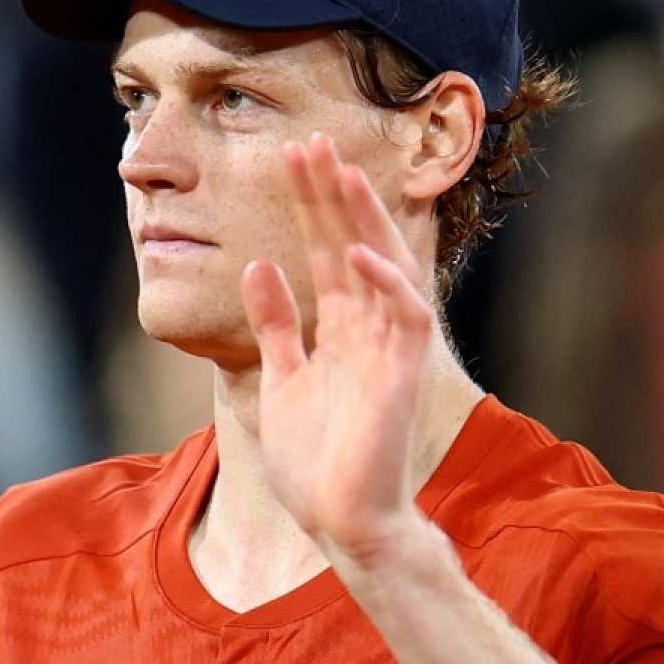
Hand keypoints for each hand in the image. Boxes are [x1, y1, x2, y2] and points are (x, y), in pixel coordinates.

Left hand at [239, 132, 434, 559]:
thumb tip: (259, 265)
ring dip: (360, 219)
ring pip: (382, 265)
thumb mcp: (280, 380)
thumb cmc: (316, 462)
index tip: (293, 157)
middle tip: (311, 142)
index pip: (325, 250)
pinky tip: (354, 251)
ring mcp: (389, 347)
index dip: (310, 205)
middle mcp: (368, 328)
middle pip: (350, 244)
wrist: (343, 521)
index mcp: (340, 329)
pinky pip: (404, 314)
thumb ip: (276, 324)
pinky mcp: (404, 371)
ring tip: (338, 173)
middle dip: (331, 194)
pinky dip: (383, 281)